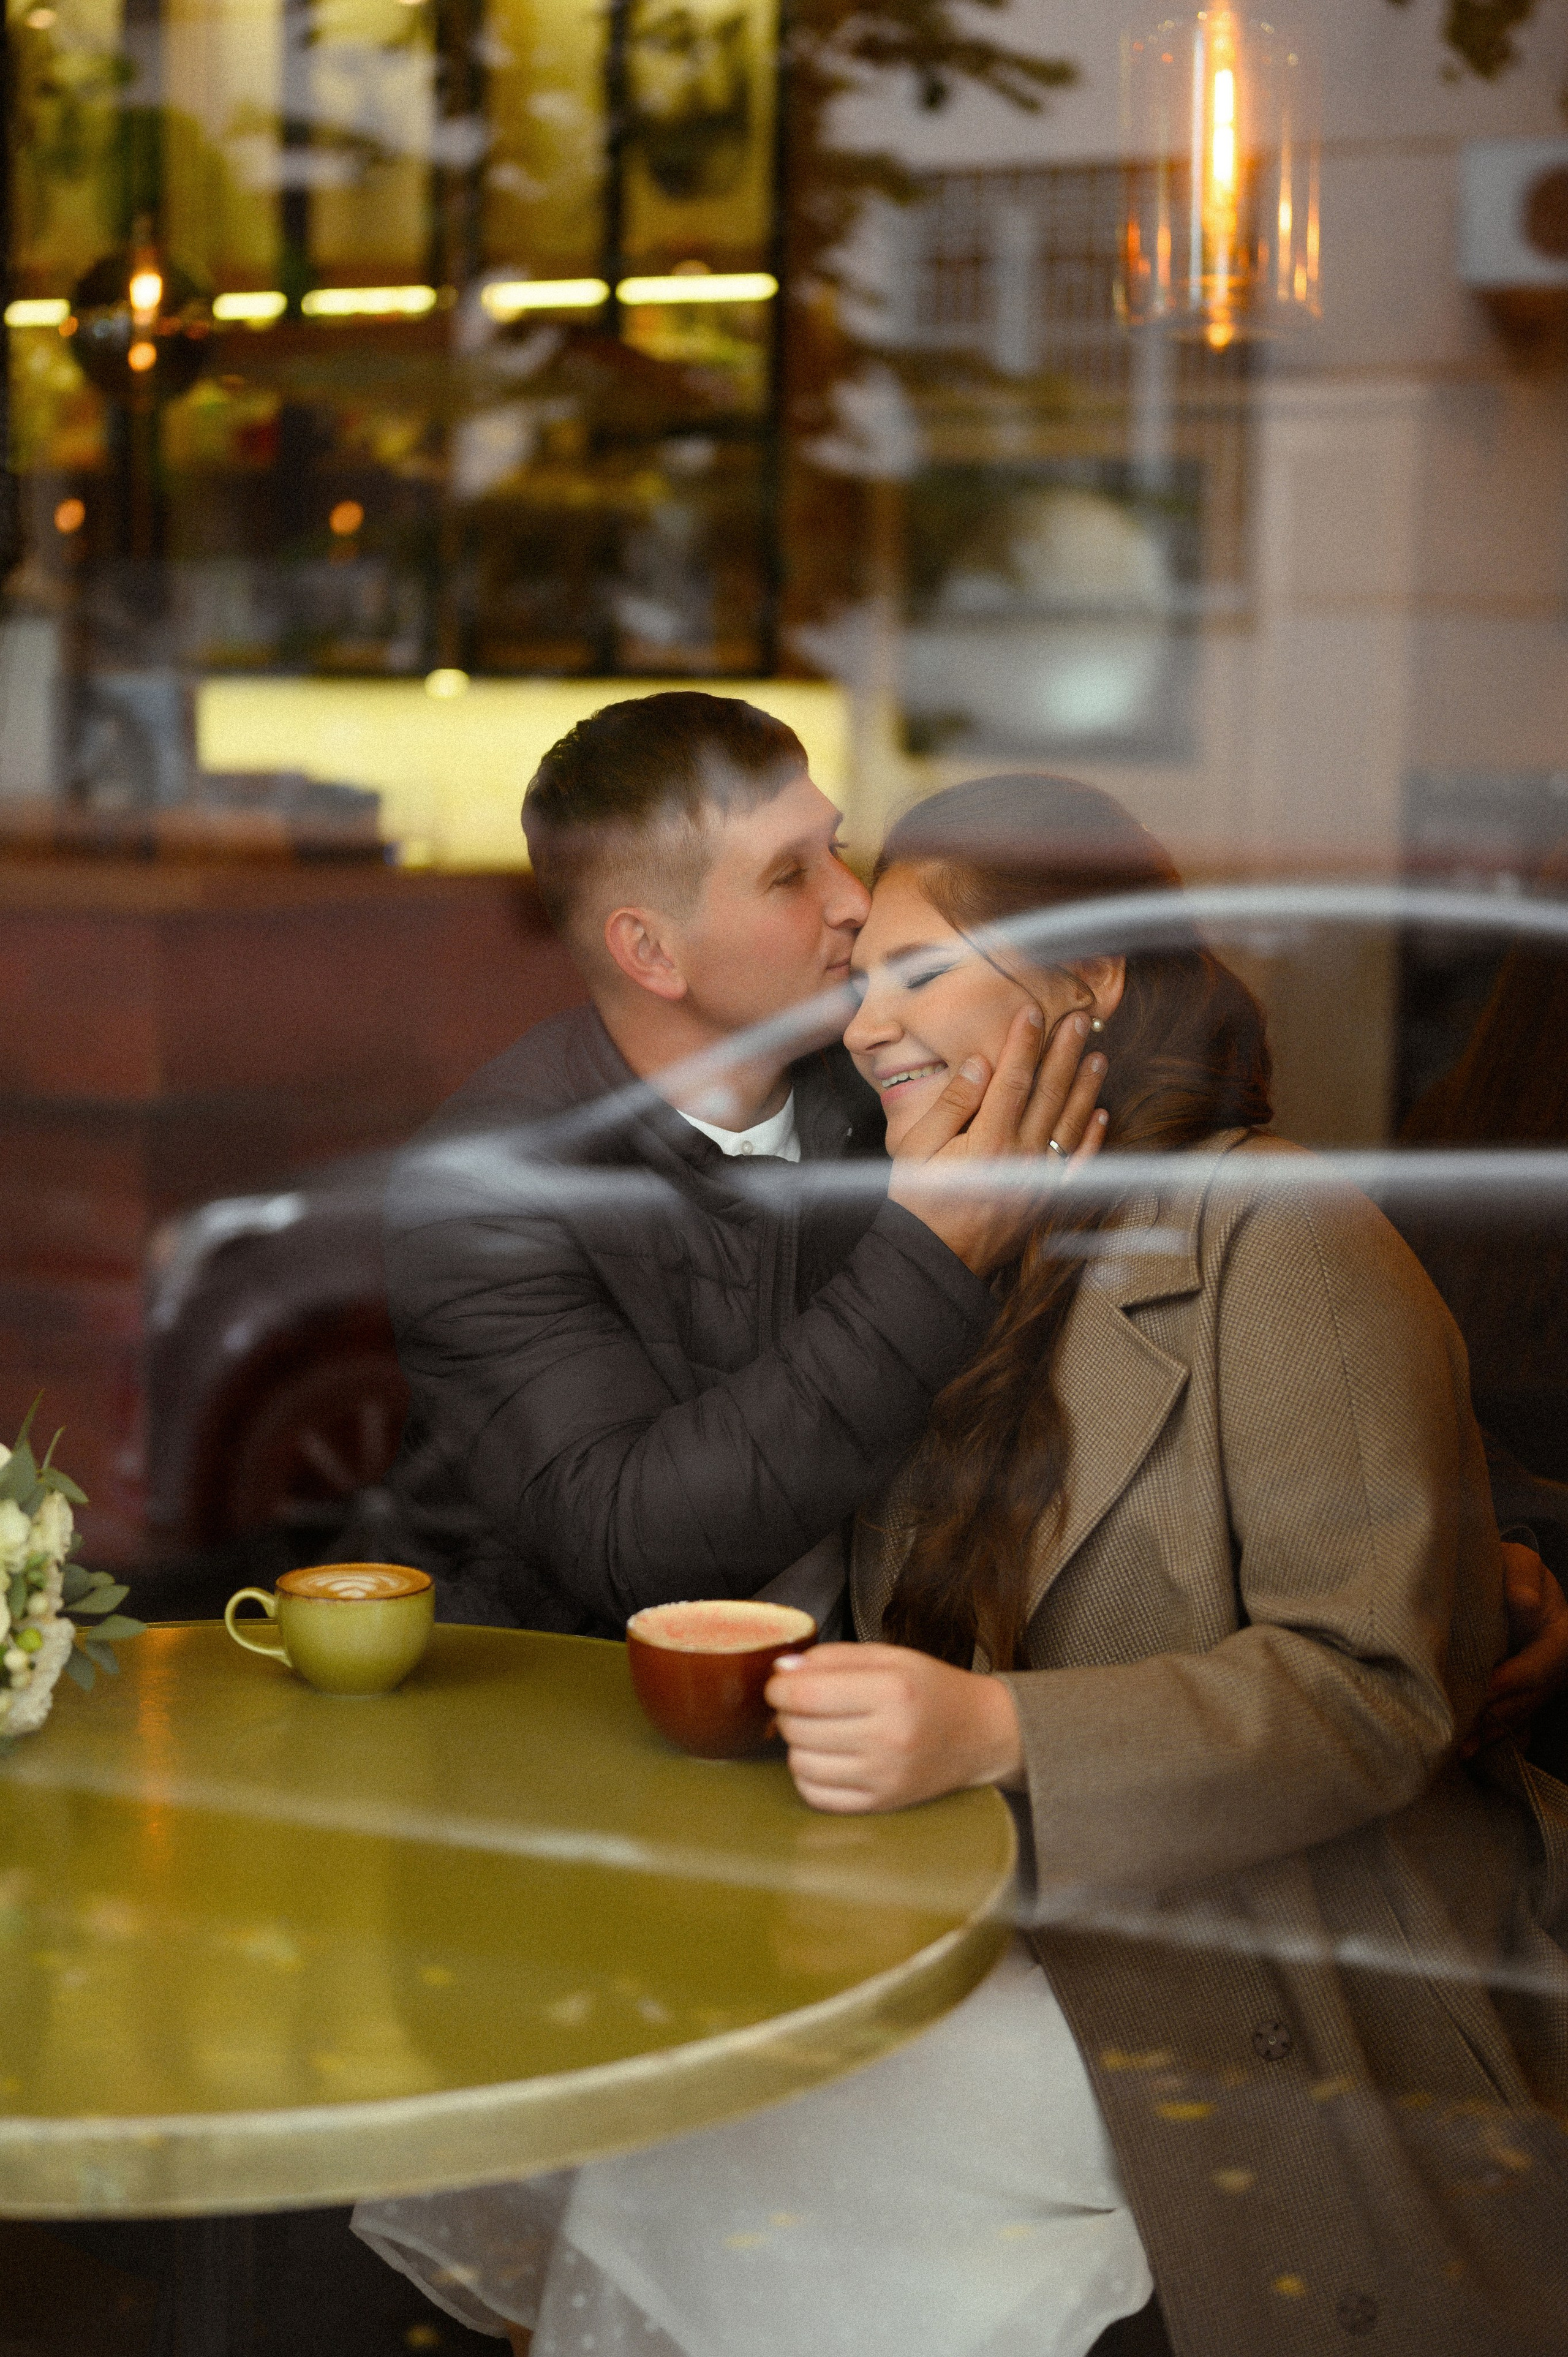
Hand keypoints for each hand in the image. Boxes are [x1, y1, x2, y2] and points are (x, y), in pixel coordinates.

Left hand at [766, 1642, 1024, 1812]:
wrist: (978, 1733)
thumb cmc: (929, 1689)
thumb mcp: (888, 1656)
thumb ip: (832, 1658)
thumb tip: (781, 1670)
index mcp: (891, 1691)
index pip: (805, 1694)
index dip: (779, 1687)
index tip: (780, 1683)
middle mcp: (889, 1738)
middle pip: (798, 1729)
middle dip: (787, 1712)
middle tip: (802, 1702)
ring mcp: (884, 1777)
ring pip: (800, 1763)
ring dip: (797, 1743)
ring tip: (817, 1728)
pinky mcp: (880, 1804)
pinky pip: (815, 1795)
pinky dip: (809, 1774)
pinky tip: (825, 1756)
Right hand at [887, 1006, 1107, 1276]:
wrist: (932, 1261)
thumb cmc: (917, 1204)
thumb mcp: (915, 1150)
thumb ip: (949, 1106)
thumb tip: (978, 1066)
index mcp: (987, 1142)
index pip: (1012, 1080)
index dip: (1024, 1043)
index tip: (1033, 1012)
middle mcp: (1021, 1159)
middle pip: (1048, 1095)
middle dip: (1063, 1053)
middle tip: (1077, 1019)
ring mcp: (1039, 1181)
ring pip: (1070, 1124)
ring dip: (1085, 1087)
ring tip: (1096, 1055)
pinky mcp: (1046, 1200)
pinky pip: (1077, 1164)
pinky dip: (1092, 1138)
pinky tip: (1100, 1114)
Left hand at [1461, 1541, 1567, 1757]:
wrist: (1516, 1584)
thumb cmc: (1515, 1572)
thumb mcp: (1522, 1562)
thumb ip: (1523, 1575)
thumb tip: (1524, 1602)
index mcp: (1561, 1638)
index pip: (1539, 1666)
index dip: (1513, 1679)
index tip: (1487, 1687)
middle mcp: (1553, 1669)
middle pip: (1526, 1699)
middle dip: (1495, 1714)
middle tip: (1461, 1725)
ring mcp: (1539, 1688)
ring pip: (1516, 1716)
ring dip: (1489, 1732)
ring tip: (1459, 1746)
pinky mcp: (1521, 1697)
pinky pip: (1509, 1722)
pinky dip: (1488, 1736)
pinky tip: (1465, 1751)